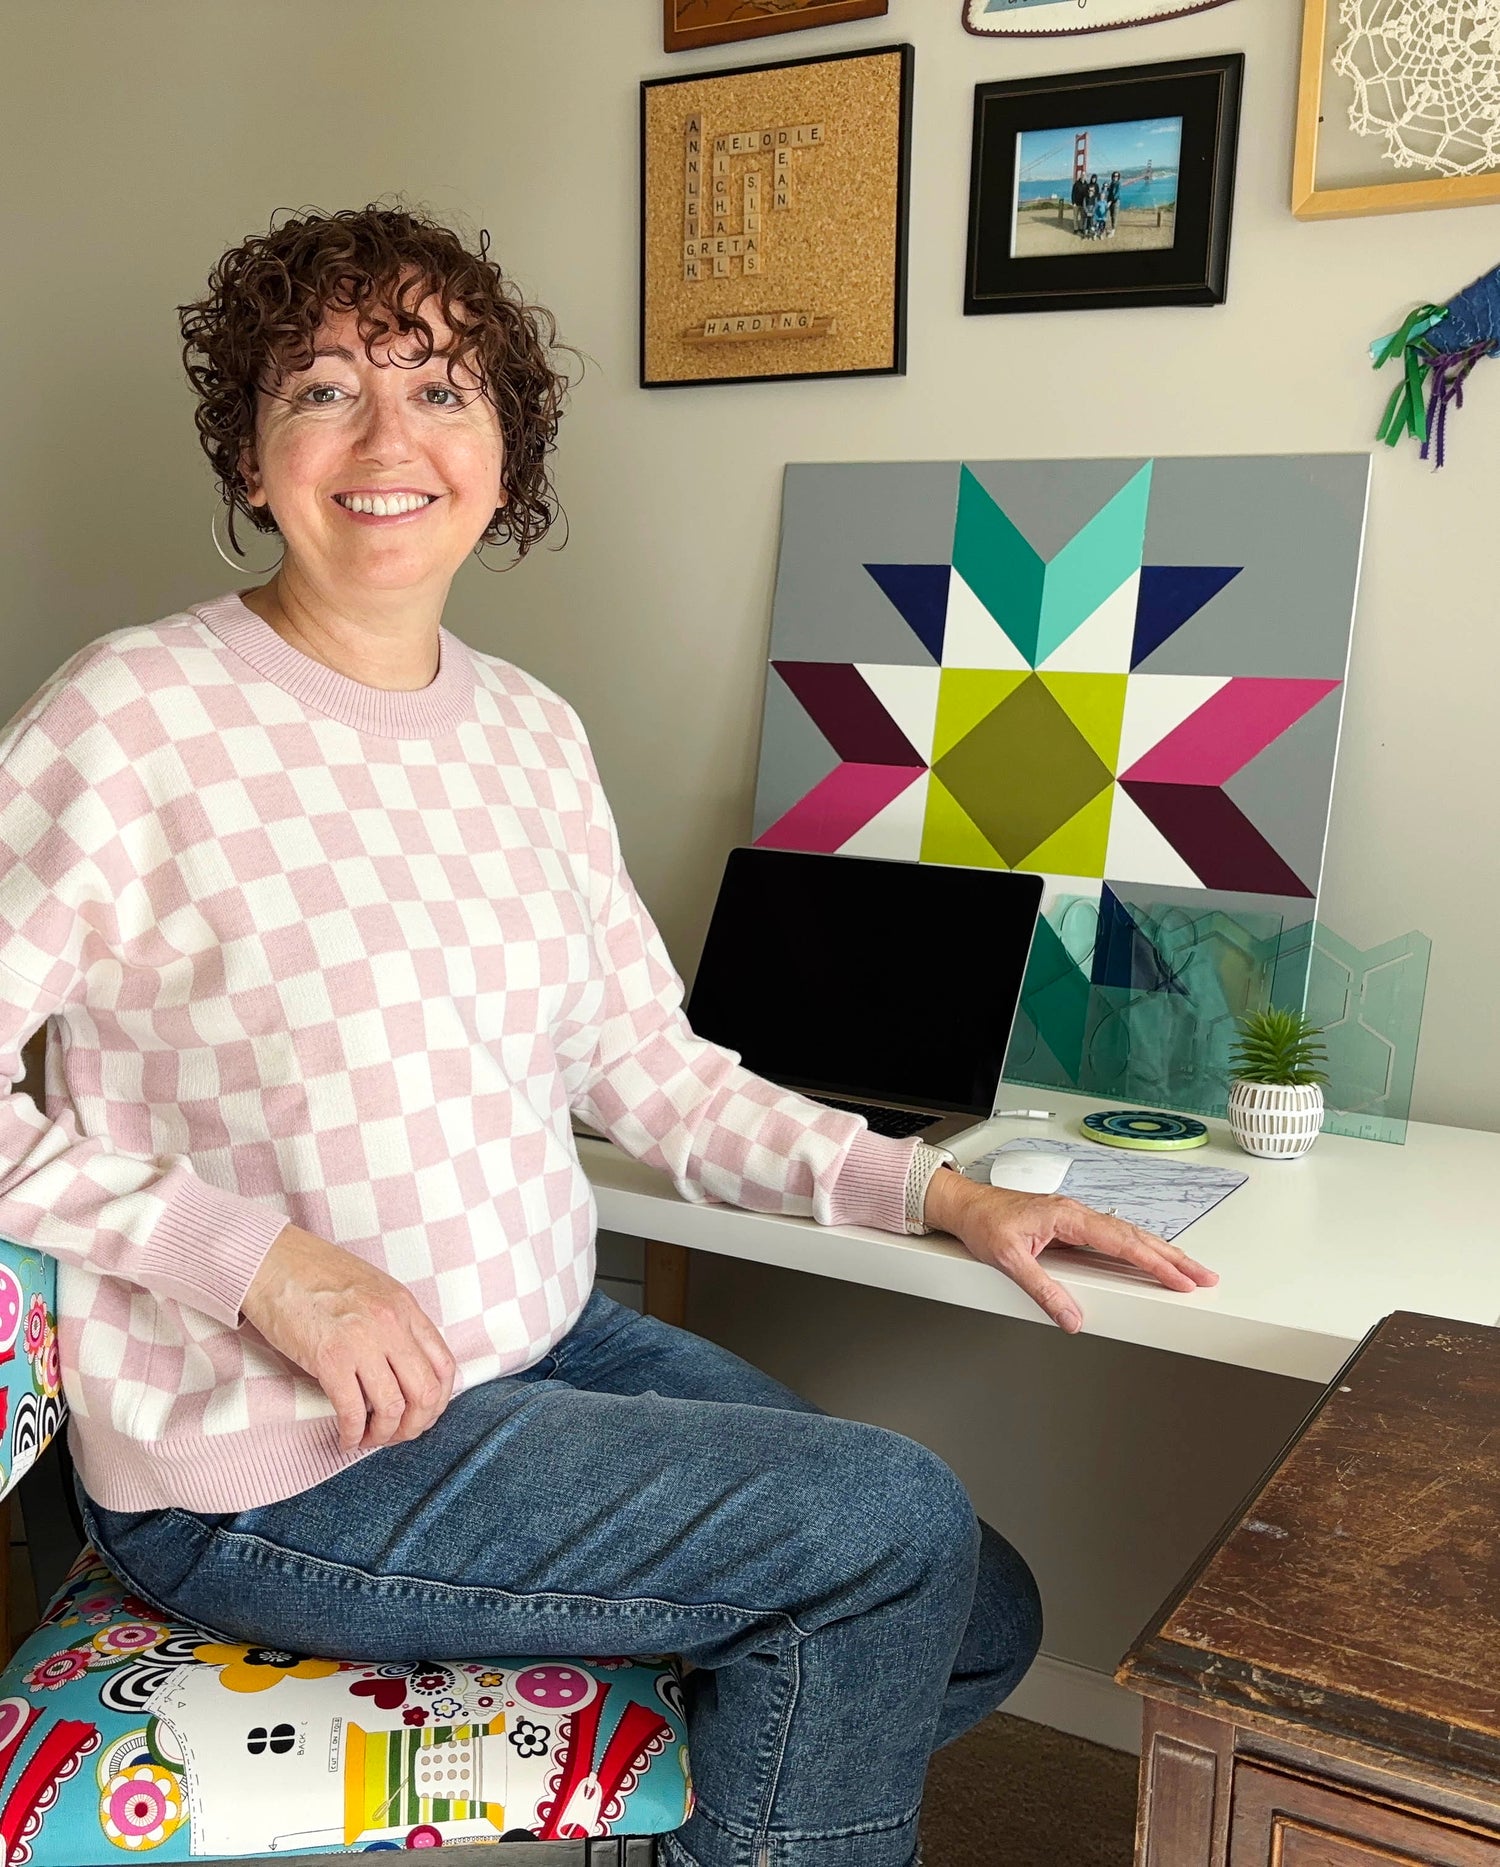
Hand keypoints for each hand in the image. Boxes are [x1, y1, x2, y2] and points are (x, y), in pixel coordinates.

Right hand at [241, 1225, 457, 1452]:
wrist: (272, 1262)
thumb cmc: (317, 1274)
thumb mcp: (374, 1290)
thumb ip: (395, 1324)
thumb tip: (406, 1367)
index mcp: (405, 1307)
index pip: (444, 1365)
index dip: (439, 1401)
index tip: (424, 1414)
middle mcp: (391, 1324)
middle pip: (426, 1392)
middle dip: (415, 1425)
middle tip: (398, 1435)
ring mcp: (362, 1341)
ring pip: (392, 1406)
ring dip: (383, 1434)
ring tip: (368, 1438)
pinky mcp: (330, 1358)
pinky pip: (352, 1411)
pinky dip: (352, 1432)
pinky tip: (345, 1436)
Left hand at [921, 1167, 1217, 1334]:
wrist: (965, 1205)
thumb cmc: (983, 1223)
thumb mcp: (1009, 1260)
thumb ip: (1043, 1290)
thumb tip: (1071, 1318)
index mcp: (1067, 1217)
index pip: (1122, 1242)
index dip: (1155, 1262)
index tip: (1181, 1278)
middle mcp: (1076, 1213)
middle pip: (1135, 1236)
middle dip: (1172, 1257)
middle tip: (1204, 1275)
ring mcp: (1075, 1217)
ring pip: (1127, 1234)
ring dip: (1159, 1252)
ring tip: (1187, 1270)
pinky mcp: (1070, 1225)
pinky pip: (1113, 1236)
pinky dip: (1138, 1248)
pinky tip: (1148, 1258)